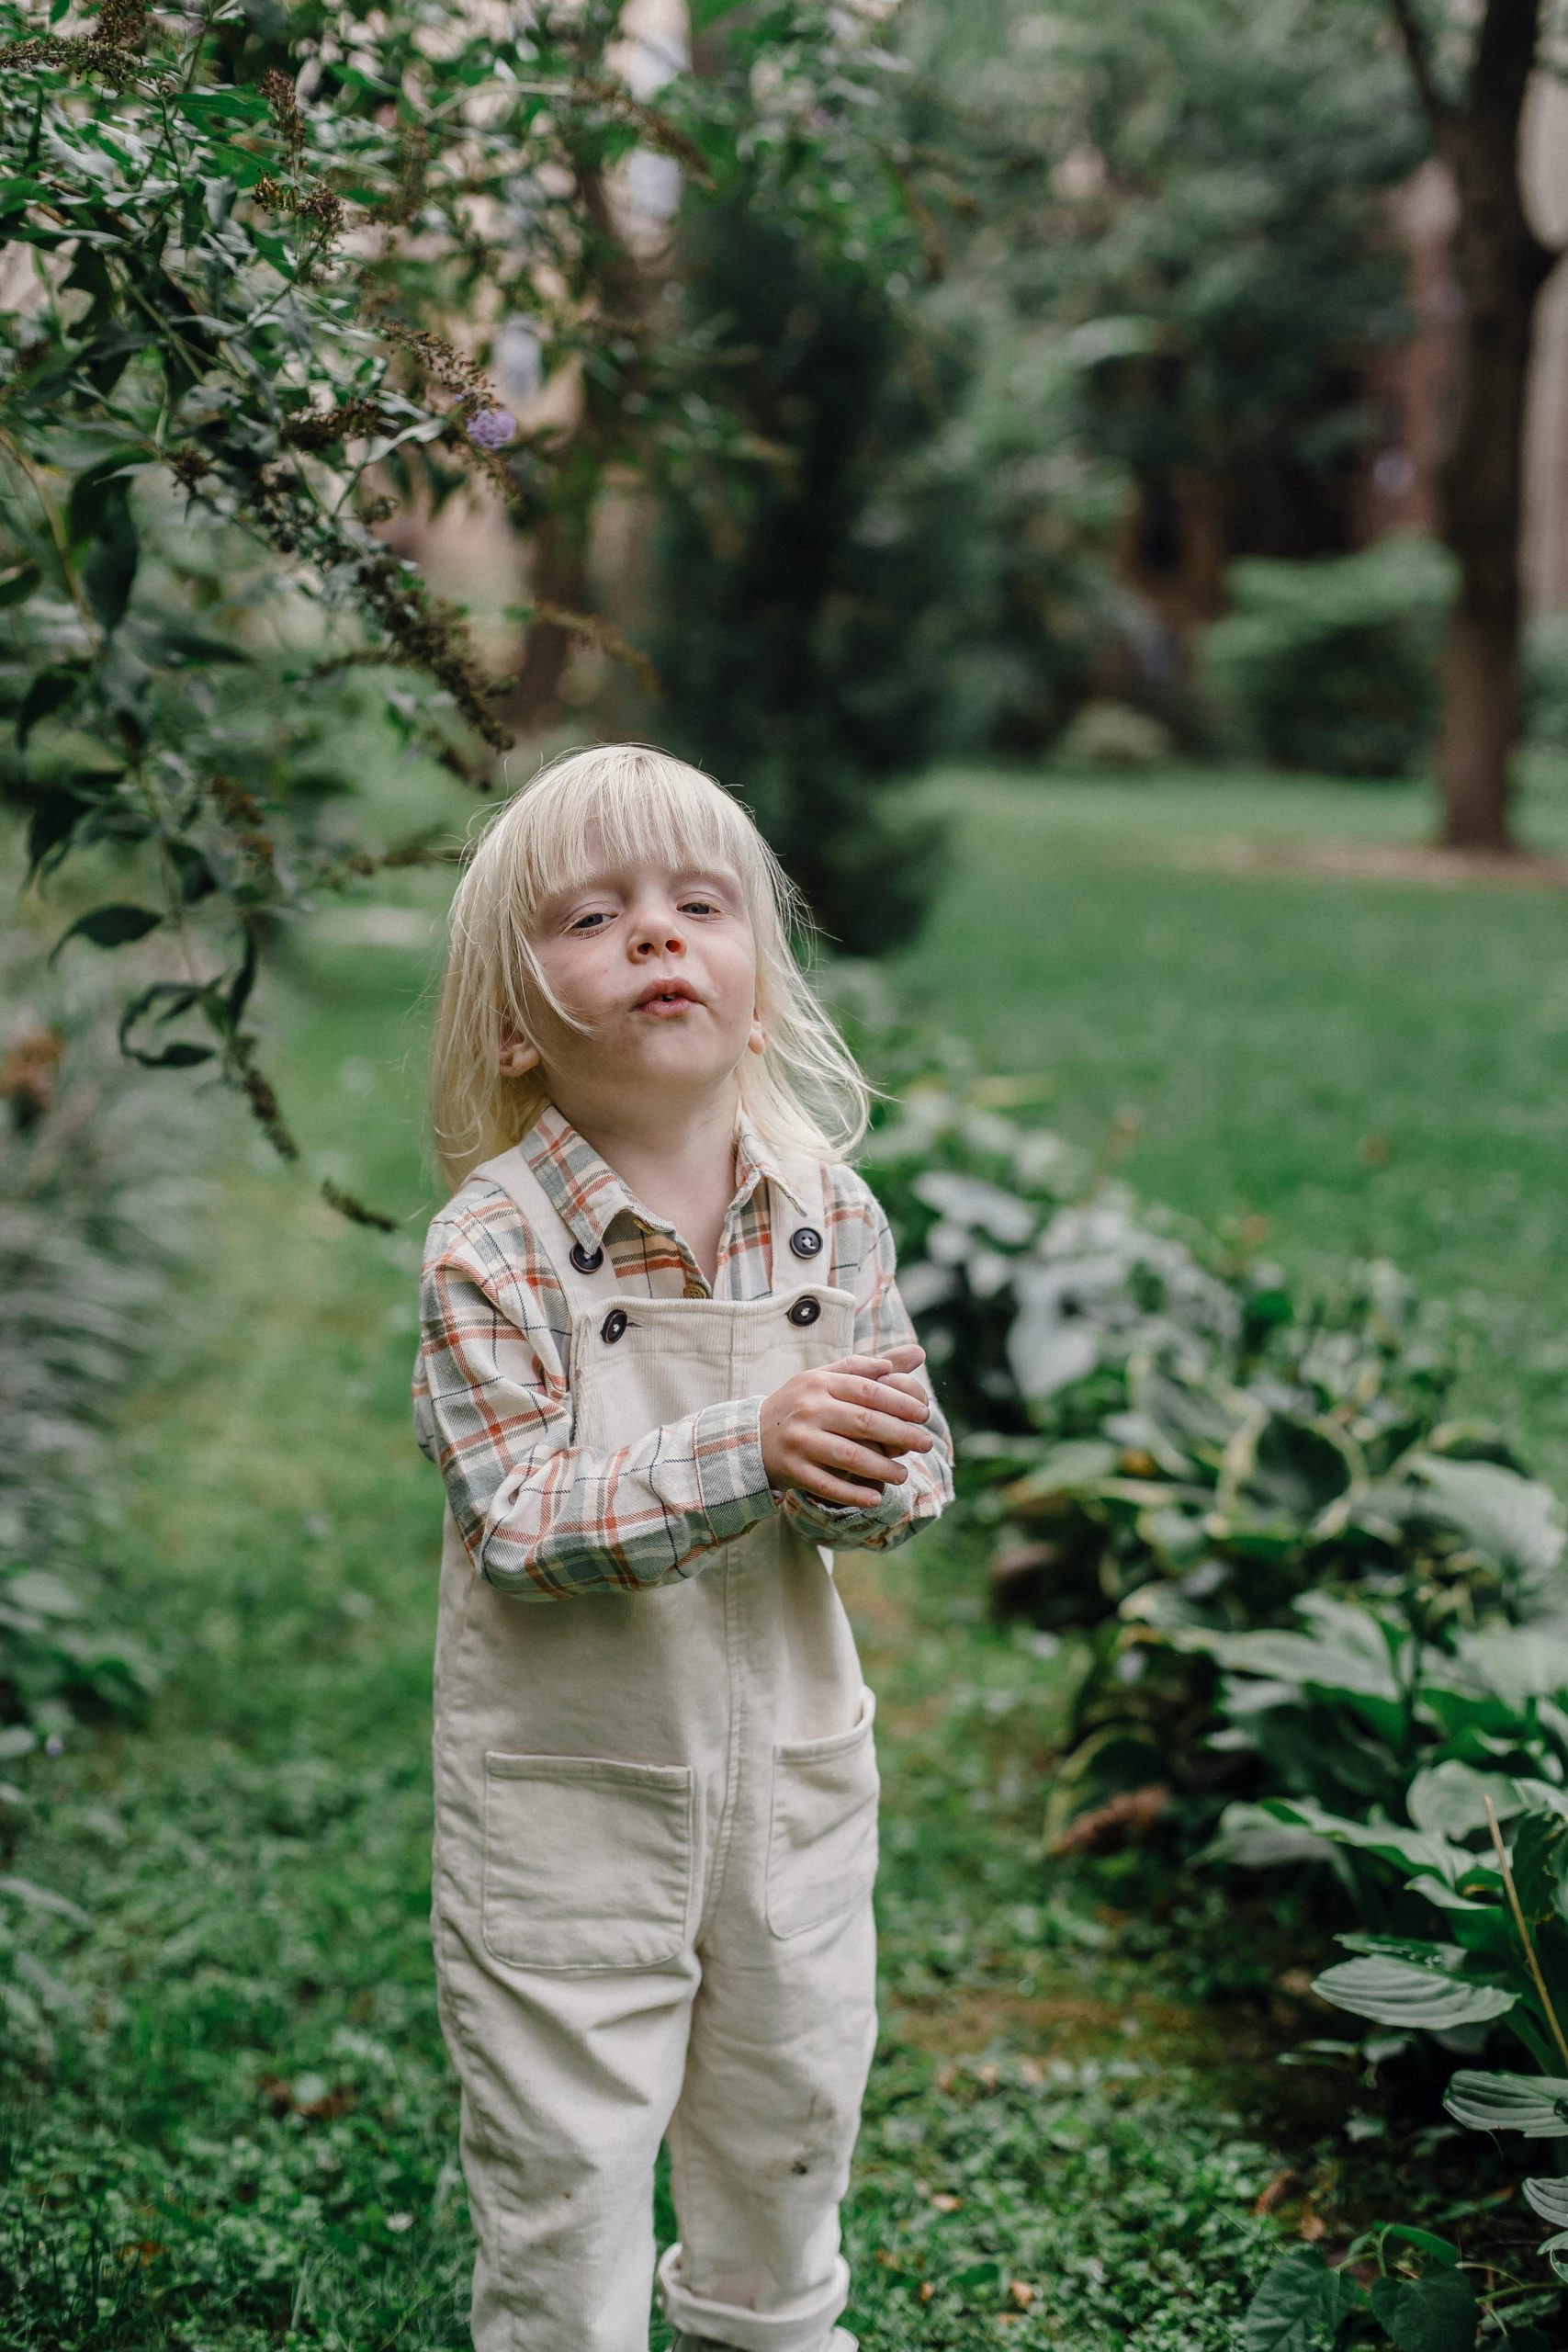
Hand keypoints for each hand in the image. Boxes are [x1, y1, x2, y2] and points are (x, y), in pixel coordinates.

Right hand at [760, 1343, 934, 1508]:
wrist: (752, 1436)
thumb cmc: (803, 1404)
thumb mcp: (829, 1379)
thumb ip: (871, 1367)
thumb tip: (919, 1354)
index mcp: (820, 1383)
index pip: (868, 1390)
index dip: (901, 1402)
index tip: (924, 1414)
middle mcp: (809, 1409)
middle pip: (863, 1422)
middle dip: (900, 1434)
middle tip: (926, 1443)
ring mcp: (799, 1440)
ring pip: (849, 1456)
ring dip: (882, 1468)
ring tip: (904, 1475)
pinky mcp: (792, 1469)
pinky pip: (827, 1485)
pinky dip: (853, 1493)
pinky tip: (875, 1498)